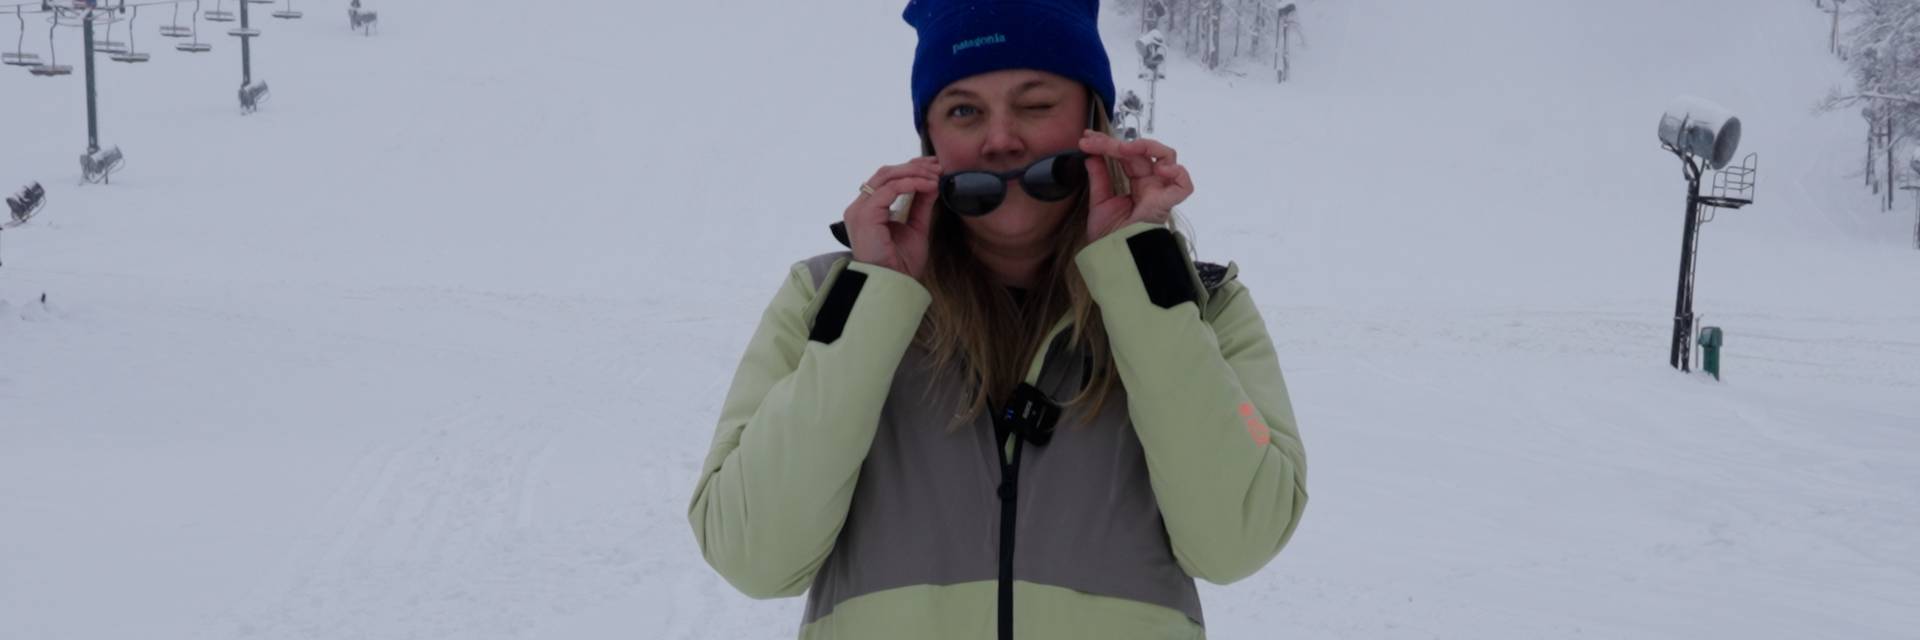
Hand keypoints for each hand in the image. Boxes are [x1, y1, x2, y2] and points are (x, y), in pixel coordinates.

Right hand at [844, 157, 940, 279]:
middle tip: (938, 167)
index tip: (934, 168)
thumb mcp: (916, 227)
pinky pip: (890, 189)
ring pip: (887, 176)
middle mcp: (859, 207)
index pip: (886, 178)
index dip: (911, 169)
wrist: (894, 285)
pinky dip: (911, 183)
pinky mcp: (865, 215)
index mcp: (867, 209)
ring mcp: (859, 210)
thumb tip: (932, 182)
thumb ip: (920, 204)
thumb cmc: (901, 264)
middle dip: (914, 166)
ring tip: (936, 177)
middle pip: (886, 172)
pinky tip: (928, 186)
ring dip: (915, 173)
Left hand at [1078, 131, 1194, 243]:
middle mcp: (1151, 185)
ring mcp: (1160, 192)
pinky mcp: (1167, 203)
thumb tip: (1091, 155)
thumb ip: (1099, 177)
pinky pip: (1183, 185)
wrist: (1112, 255)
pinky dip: (1177, 173)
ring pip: (1167, 157)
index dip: (1108, 144)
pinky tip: (1159, 168)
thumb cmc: (1108, 235)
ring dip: (1146, 146)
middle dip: (1115, 143)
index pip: (1127, 156)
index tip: (1087, 140)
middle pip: (1141, 153)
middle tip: (1094, 142)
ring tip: (1122, 148)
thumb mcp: (1099, 201)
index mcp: (1137, 185)